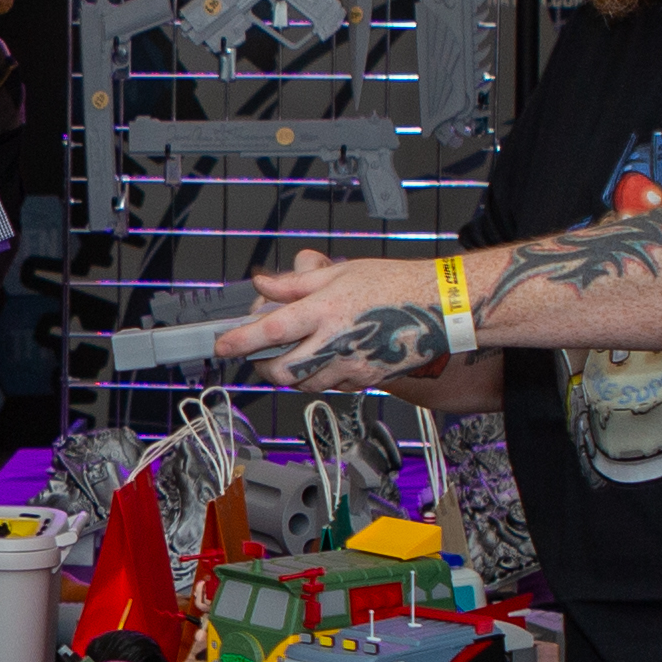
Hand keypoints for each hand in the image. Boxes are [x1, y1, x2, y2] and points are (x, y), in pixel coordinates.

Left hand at [219, 253, 445, 390]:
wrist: (439, 307)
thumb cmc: (393, 285)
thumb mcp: (340, 274)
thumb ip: (296, 283)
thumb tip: (264, 285)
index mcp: (326, 310)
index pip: (273, 329)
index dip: (242, 339)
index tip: (223, 344)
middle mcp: (336, 342)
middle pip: (283, 370)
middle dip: (264, 366)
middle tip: (259, 355)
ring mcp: (352, 365)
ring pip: (305, 384)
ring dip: (291, 374)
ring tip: (296, 352)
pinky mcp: (366, 380)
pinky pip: (331, 387)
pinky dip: (319, 377)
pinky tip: (326, 359)